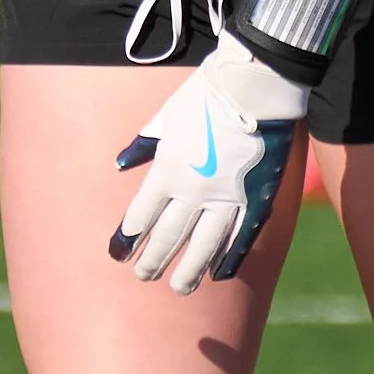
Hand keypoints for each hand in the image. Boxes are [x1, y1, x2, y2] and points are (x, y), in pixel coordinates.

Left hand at [109, 33, 308, 292]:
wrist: (255, 86)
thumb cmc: (206, 96)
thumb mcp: (165, 117)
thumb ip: (144, 146)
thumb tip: (120, 165)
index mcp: (167, 170)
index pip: (141, 217)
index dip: (127, 239)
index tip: (117, 254)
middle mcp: (193, 191)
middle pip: (167, 237)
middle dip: (152, 260)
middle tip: (143, 276)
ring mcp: (226, 198)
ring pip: (203, 247)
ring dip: (188, 270)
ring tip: (179, 287)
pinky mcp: (256, 200)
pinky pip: (239, 237)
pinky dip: (228, 258)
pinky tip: (218, 274)